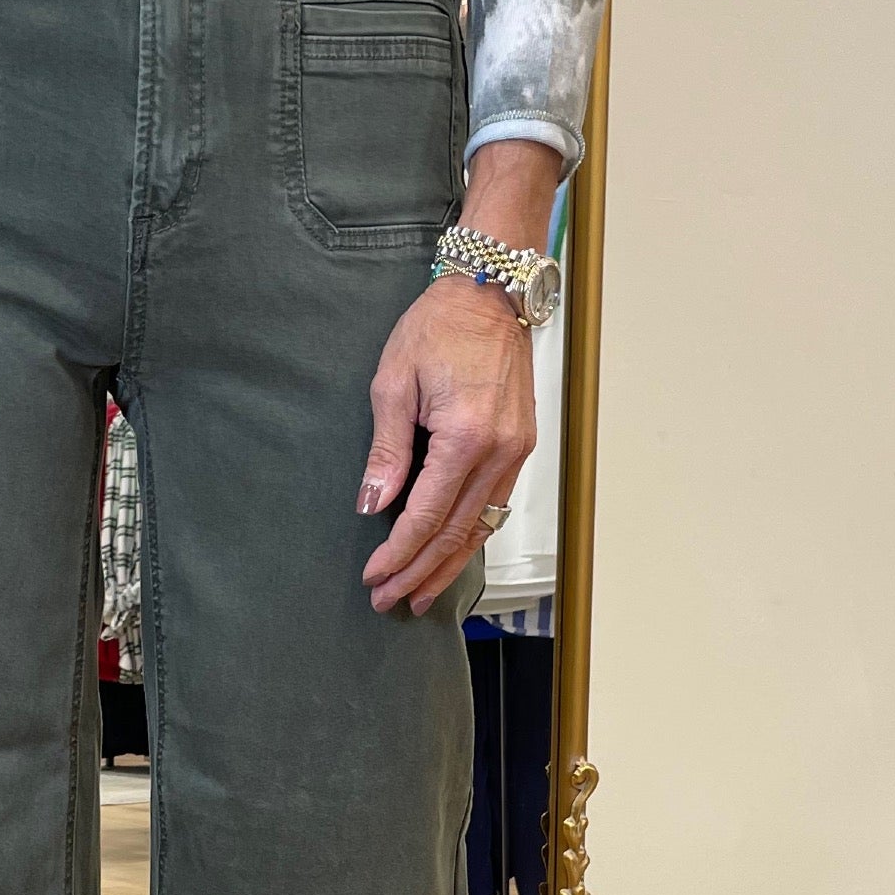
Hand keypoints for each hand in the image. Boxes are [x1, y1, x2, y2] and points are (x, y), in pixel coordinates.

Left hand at [358, 138, 558, 615]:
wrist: (492, 293)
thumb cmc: (438, 328)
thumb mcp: (394, 383)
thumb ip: (386, 450)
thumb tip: (373, 505)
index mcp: (466, 437)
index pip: (428, 515)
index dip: (398, 553)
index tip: (373, 577)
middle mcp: (500, 453)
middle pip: (457, 533)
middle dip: (420, 572)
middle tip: (389, 601)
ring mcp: (517, 453)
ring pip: (481, 528)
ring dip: (447, 565)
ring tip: (418, 595)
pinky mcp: (521, 448)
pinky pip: (494, 508)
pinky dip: (470, 537)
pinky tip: (449, 557)